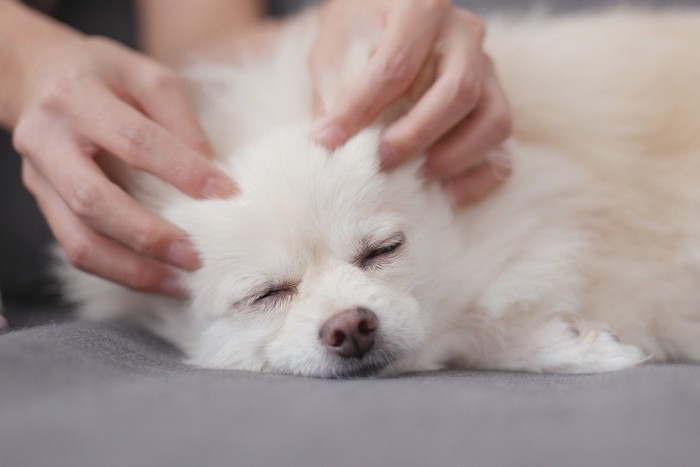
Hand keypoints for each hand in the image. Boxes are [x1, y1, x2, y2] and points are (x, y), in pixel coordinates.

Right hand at [12, 35, 236, 294]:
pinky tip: (155, 277)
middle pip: (94, 200)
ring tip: (179, 283)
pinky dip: (118, 271)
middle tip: (196, 257)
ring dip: (132, 270)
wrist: (40, 77)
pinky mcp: (43, 203)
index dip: (182, 170)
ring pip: (78, 239)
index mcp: (76, 97)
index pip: (134, 140)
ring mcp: (39, 177)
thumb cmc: (105, 75)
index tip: (226, 193)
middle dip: (149, 235)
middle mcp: (47, 140)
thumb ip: (180, 120)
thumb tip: (211, 174)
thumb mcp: (147, 77)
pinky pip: (76, 248)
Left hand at [310, 0, 511, 204]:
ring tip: (414, 177)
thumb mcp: (335, 47)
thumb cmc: (358, 33)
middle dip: (415, 136)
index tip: (329, 139)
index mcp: (422, 9)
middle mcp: (465, 34)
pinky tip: (444, 193)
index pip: (396, 66)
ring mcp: (488, 68)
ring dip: (454, 158)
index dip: (360, 109)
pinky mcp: (496, 100)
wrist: (387, 19)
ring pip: (494, 121)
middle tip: (379, 161)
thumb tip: (331, 142)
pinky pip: (504, 148)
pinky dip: (479, 177)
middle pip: (458, 92)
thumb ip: (334, 88)